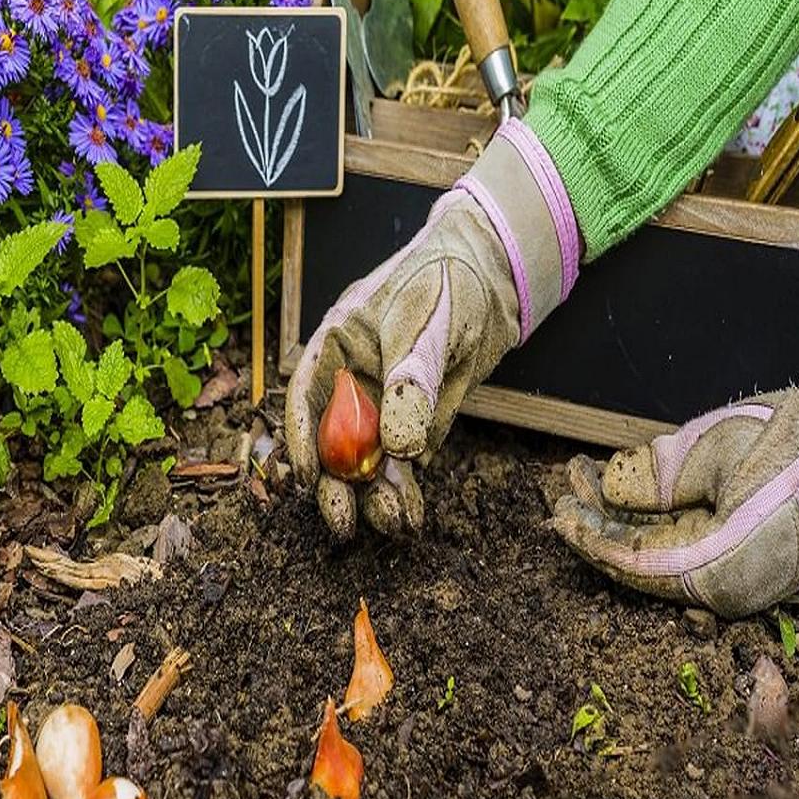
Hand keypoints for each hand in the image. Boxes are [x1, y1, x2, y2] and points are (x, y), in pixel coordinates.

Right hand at [287, 125, 579, 538]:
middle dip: (337, 486)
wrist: (497, 275)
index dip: (301, 442)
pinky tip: (412, 515)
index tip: (307, 479)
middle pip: (332, 443)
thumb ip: (413, 382)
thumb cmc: (448, 278)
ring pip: (369, 462)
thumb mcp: (428, 323)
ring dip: (376, 496)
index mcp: (336, 348)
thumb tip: (399, 447)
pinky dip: (406, 491)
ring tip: (394, 523)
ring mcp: (385, 405)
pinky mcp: (417, 421)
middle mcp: (353, 383)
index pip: (305, 400)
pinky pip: (405, 464)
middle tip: (344, 523)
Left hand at [551, 343, 798, 616]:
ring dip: (625, 520)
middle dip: (599, 523)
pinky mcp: (751, 559)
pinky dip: (658, 521)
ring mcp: (740, 577)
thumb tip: (609, 490)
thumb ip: (654, 476)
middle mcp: (724, 590)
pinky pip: (690, 547)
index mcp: (713, 575)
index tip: (557, 510)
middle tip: (564, 487)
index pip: (629, 564)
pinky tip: (633, 494)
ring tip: (588, 483)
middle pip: (641, 561)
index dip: (588, 536)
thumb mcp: (714, 450)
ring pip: (663, 553)